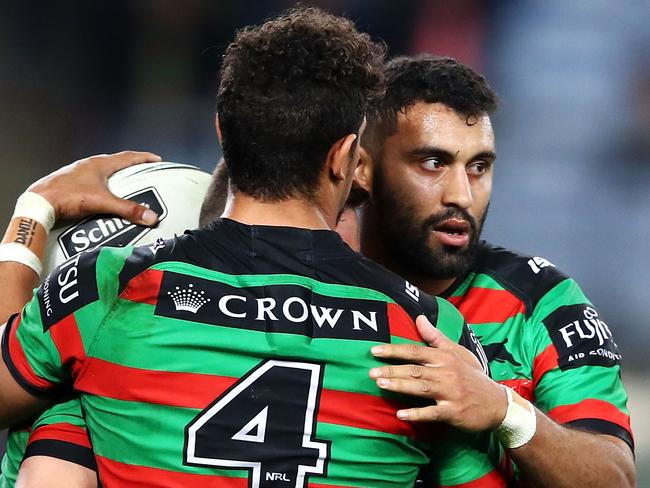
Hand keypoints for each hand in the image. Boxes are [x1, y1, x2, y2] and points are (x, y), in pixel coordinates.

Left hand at [28, 151, 161, 224]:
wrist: (39, 202)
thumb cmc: (68, 196)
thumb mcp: (102, 202)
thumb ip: (127, 209)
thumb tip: (151, 216)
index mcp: (99, 164)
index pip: (127, 157)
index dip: (144, 157)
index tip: (156, 159)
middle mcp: (89, 165)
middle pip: (115, 160)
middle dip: (131, 163)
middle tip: (143, 168)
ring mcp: (78, 172)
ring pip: (102, 168)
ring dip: (115, 172)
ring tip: (124, 179)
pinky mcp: (70, 181)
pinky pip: (92, 178)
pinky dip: (103, 181)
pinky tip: (102, 191)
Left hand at [369, 315, 507, 431]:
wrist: (498, 403)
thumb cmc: (473, 376)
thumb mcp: (458, 353)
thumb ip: (435, 337)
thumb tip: (419, 317)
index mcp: (445, 358)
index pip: (415, 351)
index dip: (394, 350)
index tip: (374, 351)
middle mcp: (446, 373)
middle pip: (415, 370)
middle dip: (392, 370)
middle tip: (371, 371)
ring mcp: (450, 393)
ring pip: (421, 388)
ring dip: (400, 386)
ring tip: (381, 384)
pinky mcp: (453, 412)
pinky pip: (432, 413)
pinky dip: (417, 413)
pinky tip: (401, 414)